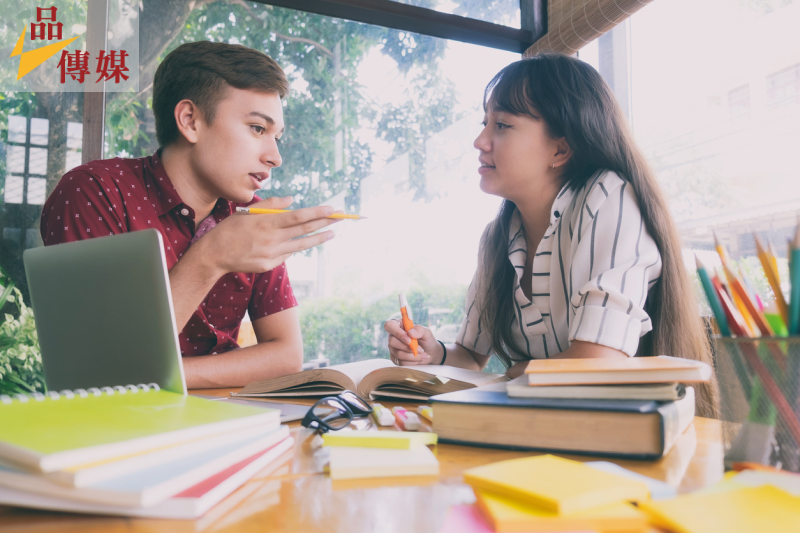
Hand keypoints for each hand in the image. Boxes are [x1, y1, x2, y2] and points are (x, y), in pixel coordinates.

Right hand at [197, 196, 340, 275]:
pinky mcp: (269, 265)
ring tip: (332, 233)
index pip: (298, 216)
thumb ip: (271, 205)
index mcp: (267, 223)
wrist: (215, 254)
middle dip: (324, 223)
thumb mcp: (248, 212)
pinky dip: (292, 247)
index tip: (331, 209)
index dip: (317, 213)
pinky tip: (297, 243)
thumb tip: (291, 200)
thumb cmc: (231, 229)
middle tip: (340, 218)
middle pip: (304, 230)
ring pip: (301, 245)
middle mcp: (272, 239)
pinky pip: (286, 254)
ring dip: (318, 238)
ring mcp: (272, 255)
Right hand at [384, 319, 441, 365]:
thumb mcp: (427, 332)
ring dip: (412, 355)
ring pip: (398, 353)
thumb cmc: (426, 340)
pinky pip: (400, 362)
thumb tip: (410, 333)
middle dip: (407, 347)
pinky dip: (412, 361)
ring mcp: (393, 348)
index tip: (409, 340)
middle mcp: (393, 336)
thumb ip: (419, 330)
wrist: (430, 353)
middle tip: (420, 349)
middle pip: (392, 341)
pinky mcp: (395, 359)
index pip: (389, 325)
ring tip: (422, 354)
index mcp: (399, 326)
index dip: (397, 333)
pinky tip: (418, 358)